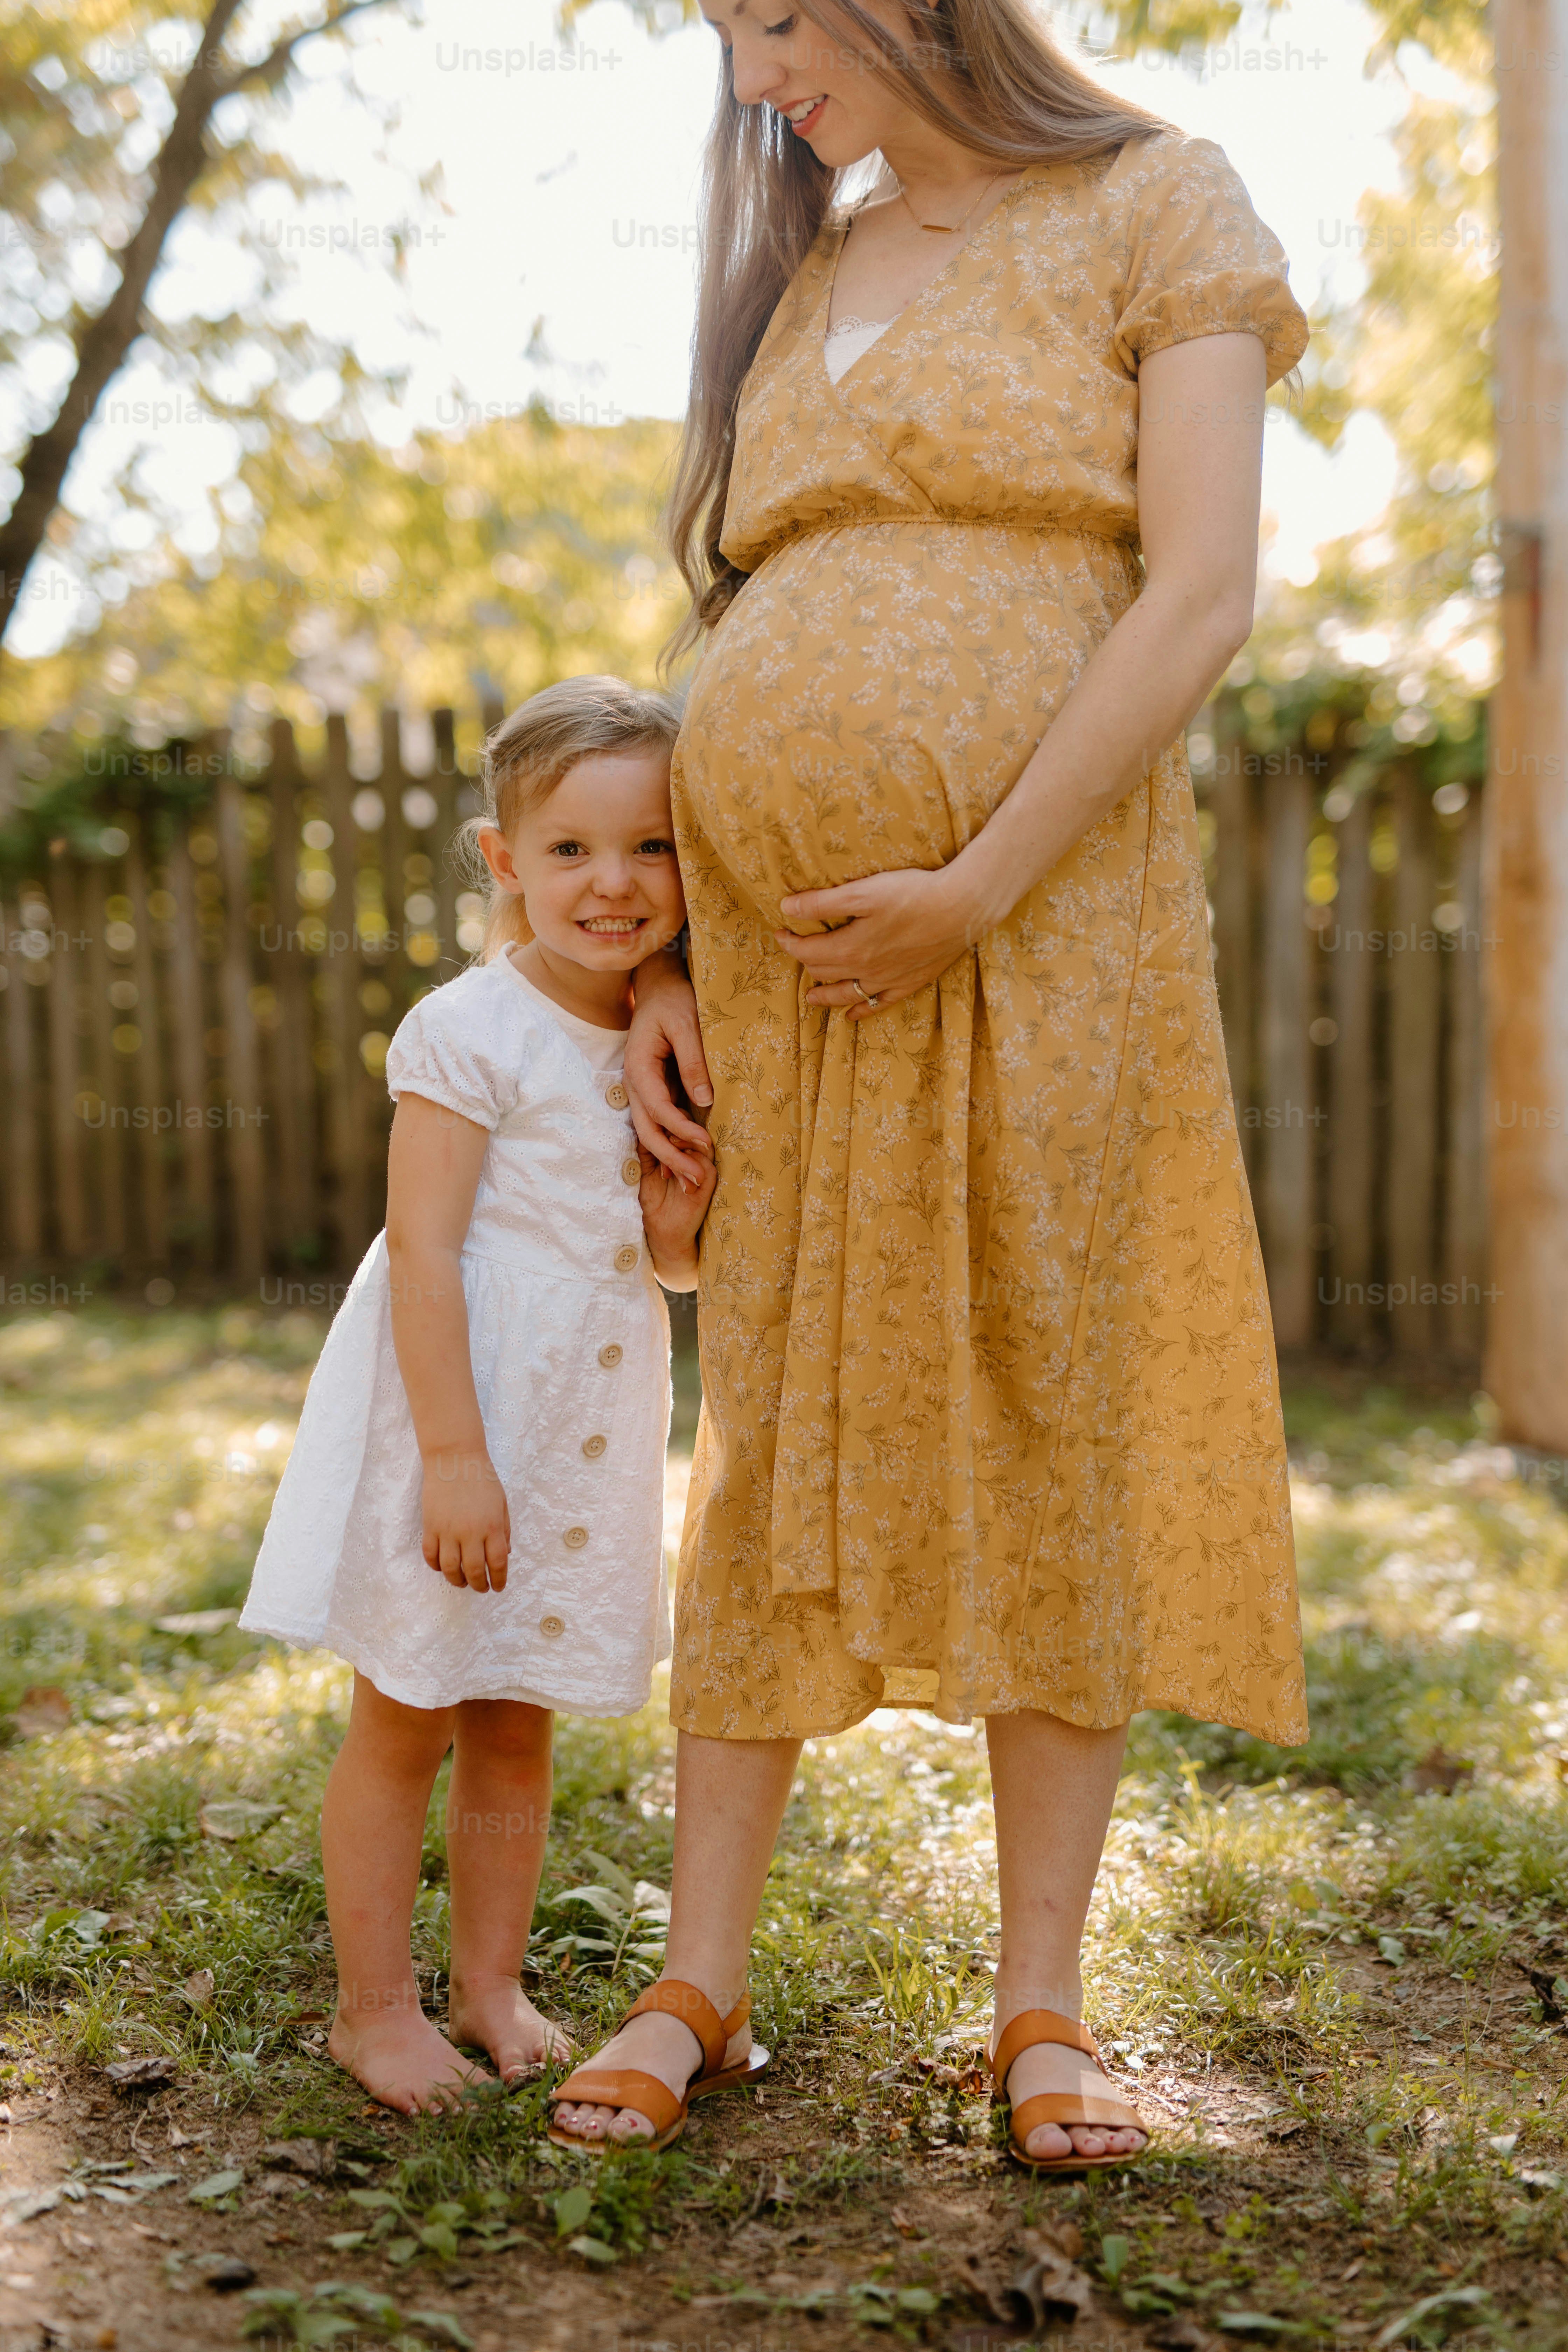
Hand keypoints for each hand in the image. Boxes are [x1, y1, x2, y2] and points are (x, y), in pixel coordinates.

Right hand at [421, 1449, 510, 1592]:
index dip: (499, 1580)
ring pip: (450, 1568)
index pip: (498, 1563)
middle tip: (481, 1588)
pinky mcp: (430, 1526)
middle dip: (479, 1585)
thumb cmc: (482, 1479)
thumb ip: (504, 1531)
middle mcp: (471, 1532)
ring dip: (456, 1581)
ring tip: (461, 1582)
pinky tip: (443, 1567)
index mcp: (492, 1527)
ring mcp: (448, 1531)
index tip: (498, 1587)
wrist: (455, 1458)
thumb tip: (504, 1555)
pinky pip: (430, 1555)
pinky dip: (436, 1566)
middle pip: (474, 1571)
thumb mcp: (502, 1504)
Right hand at [627, 953, 713, 1183]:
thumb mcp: (687, 1025)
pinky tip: (687, 1161)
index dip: (681, 1131)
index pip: (658, 1109)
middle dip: (672, 1158)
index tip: (706, 1144)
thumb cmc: (673, 1000)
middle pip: (647, 1130)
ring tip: (694, 1181)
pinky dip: (671, 1143)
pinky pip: (658, 1123)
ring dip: (670, 1157)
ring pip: (649, 1131)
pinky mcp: (653, 1090)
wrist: (659, 986)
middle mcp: (634, 1083)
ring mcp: (641, 1089)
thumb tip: (704, 1101)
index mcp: (639, 1067)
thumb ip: (694, 1062)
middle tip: (698, 1181)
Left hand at [638, 1140, 717, 1290]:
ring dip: (683, 1145)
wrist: (663, 1233)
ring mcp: (704, 1171)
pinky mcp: (708, 1185)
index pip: (683, 1125)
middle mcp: (696, 1159)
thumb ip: (646, 1151)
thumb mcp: (645, 1171)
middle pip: (695, 1130)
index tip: (652, 1129)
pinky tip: (670, 1172)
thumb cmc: (654, 1203)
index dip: (669, 1122)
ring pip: (703, 1144)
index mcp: (683, 1153)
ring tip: (665, 1154)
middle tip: (662, 1137)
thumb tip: (640, 1126)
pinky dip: (689, 1164)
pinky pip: (707, 1166)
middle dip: (678, 1128)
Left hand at [775, 865, 984, 1018]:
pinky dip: (861, 1011)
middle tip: (796, 952)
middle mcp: (866, 971)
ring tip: (811, 997)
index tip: (780, 931)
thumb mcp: (863, 891)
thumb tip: (788, 908)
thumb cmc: (914, 894)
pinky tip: (853, 1015)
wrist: (961, 909)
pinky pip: (879, 1005)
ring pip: (847, 994)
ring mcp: (888, 981)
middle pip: (824, 971)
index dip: (790, 942)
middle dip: (805, 962)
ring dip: (825, 996)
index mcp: (850, 948)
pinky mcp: (909, 983)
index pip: (808, 951)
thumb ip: (823, 902)